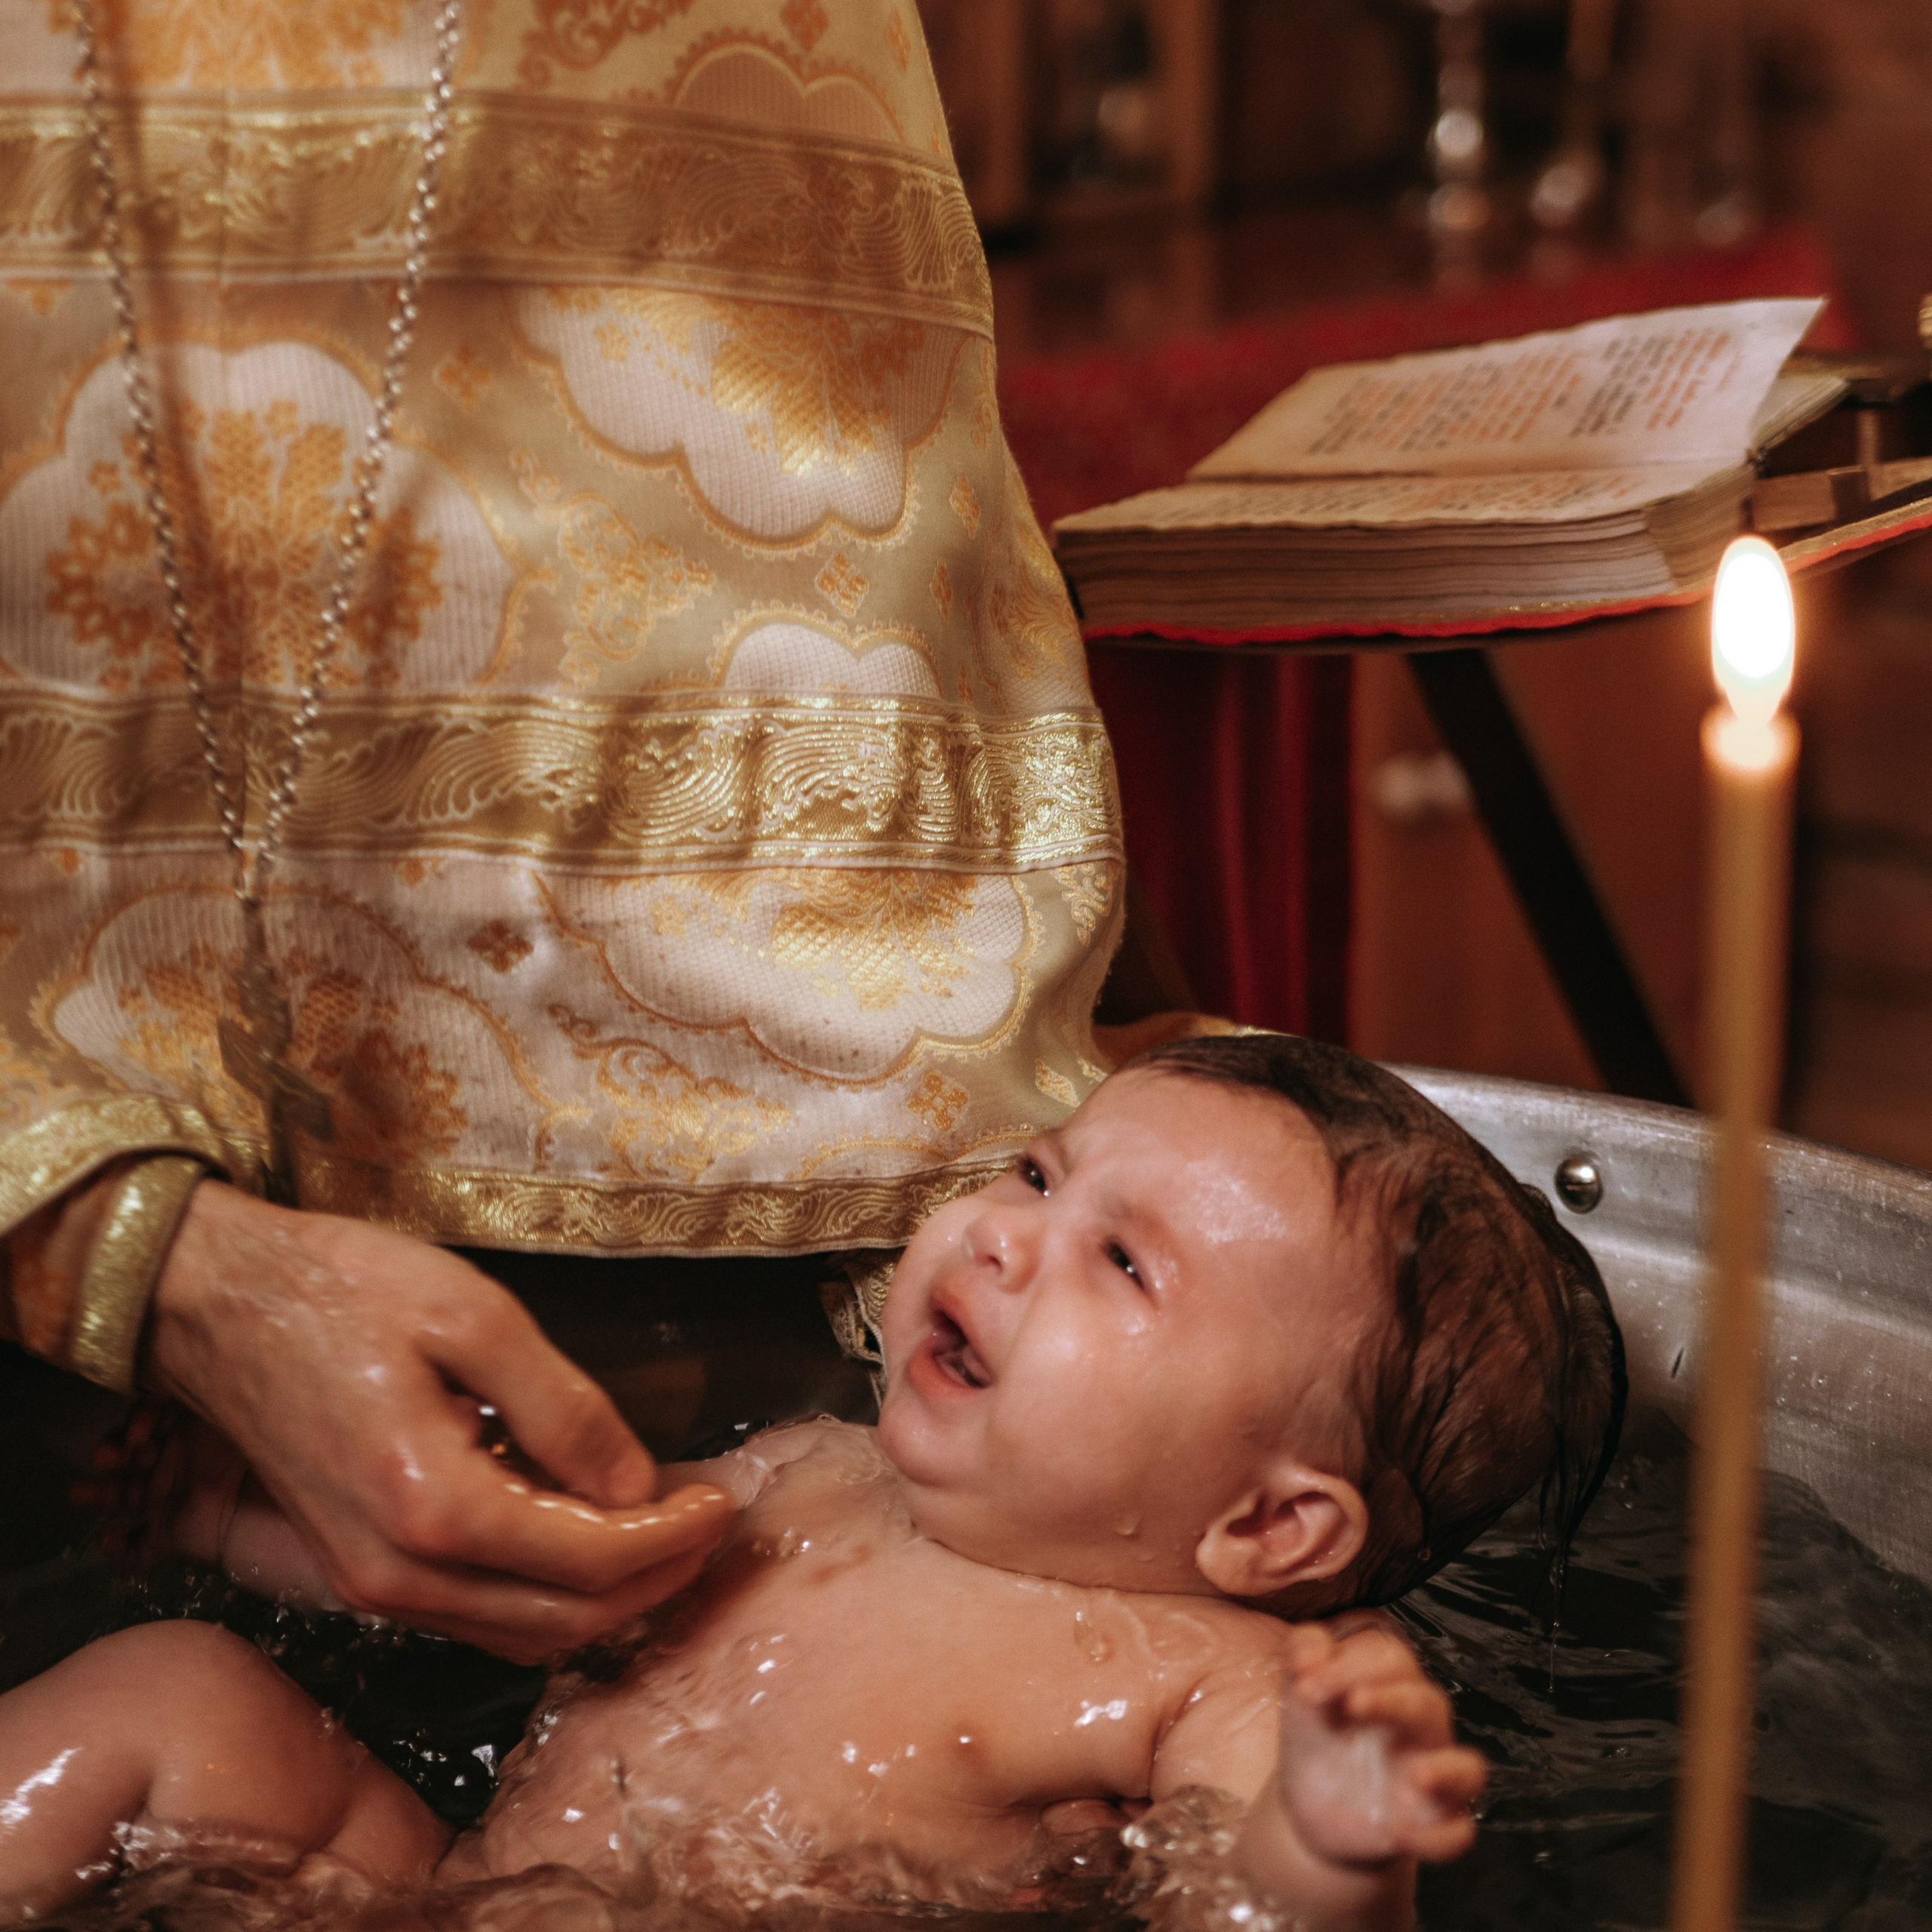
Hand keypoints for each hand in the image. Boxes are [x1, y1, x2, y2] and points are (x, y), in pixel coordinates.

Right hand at [146, 1181, 733, 1662]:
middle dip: (655, 1579)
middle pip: (565, 1620)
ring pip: (523, 1635)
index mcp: (432, 1504)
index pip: (589, 1559)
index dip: (672, 1537)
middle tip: (712, 1523)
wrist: (219, 1303)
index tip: (723, 1499)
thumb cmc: (342, 1290)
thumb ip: (565, 1409)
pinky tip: (588, 1535)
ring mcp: (373, 1586)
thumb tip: (637, 1484)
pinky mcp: (362, 1574)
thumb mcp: (475, 1316)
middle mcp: (399, 1572)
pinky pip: (479, 1616)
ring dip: (608, 1598)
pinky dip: (550, 1595)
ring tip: (669, 1532)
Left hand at [1274, 1616, 1483, 1868]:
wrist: (1314, 1803)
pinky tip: (1400, 1833)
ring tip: (1416, 1776)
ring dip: (1446, 1772)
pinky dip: (1439, 1836)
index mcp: (1392, 1683)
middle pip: (1427, 1703)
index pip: (1389, 1658)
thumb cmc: (1320, 1731)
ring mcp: (1433, 1776)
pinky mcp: (1433, 1823)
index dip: (1349, 1665)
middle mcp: (1421, 1725)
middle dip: (1393, 1701)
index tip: (1305, 1686)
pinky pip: (1457, 1832)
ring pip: (1466, 1769)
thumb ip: (1303, 1654)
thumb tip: (1306, 1656)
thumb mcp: (1303, 1688)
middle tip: (1353, 1703)